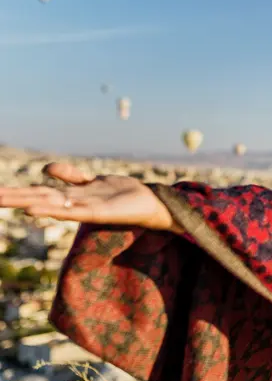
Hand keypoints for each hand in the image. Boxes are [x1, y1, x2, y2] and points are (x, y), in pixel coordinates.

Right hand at [0, 162, 179, 232]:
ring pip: (49, 205)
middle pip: (37, 198)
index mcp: (70, 196)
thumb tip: (45, 168)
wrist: (148, 203)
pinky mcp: (97, 213)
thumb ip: (70, 176)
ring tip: (1, 200)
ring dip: (25, 203)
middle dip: (12, 198)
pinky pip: (71, 211)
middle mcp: (72, 203)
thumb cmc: (120, 194)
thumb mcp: (91, 181)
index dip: (15, 192)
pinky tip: (34, 211)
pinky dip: (52, 210)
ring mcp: (83, 208)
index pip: (36, 192)